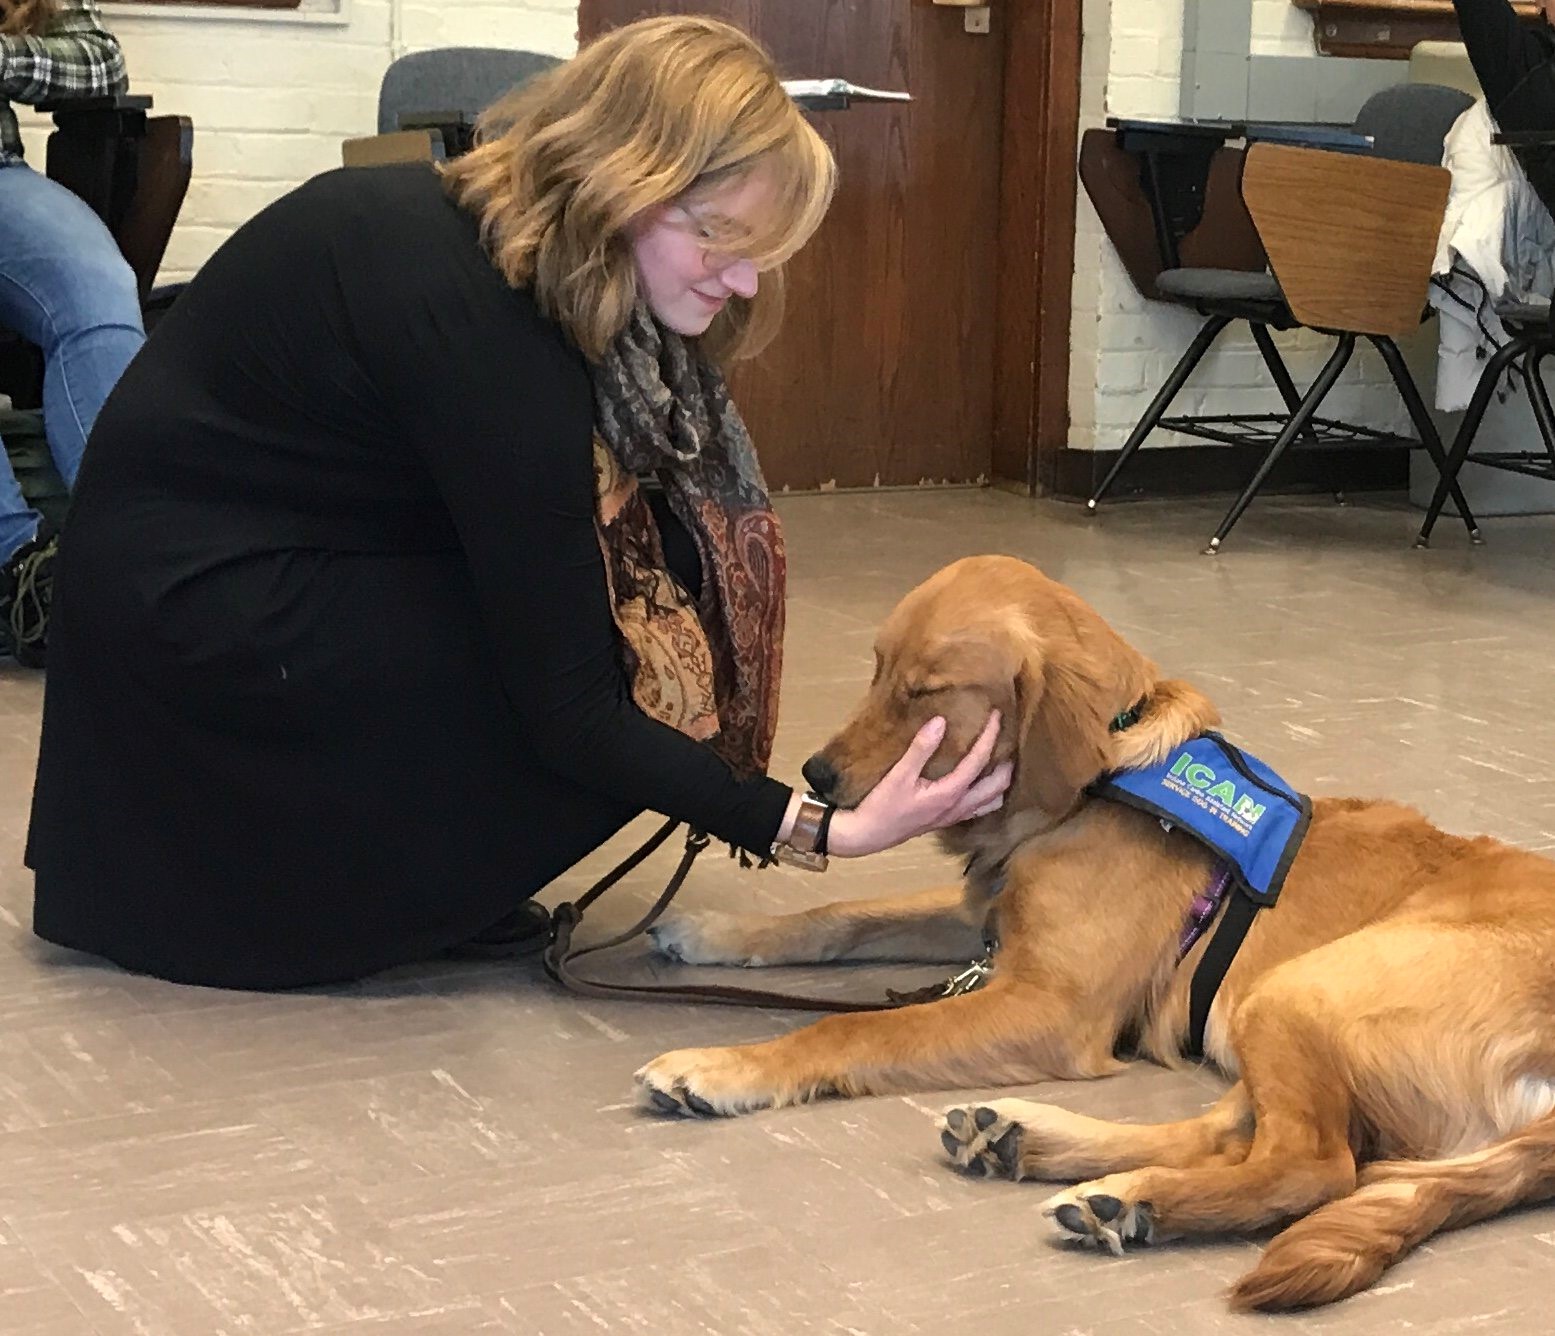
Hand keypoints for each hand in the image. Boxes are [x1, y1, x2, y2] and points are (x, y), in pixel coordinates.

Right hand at [824, 711, 1011, 857]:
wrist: (867, 835)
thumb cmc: (881, 806)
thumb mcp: (898, 775)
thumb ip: (920, 749)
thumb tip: (940, 721)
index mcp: (950, 793)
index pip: (979, 761)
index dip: (990, 737)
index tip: (997, 716)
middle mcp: (958, 807)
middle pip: (997, 786)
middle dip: (1006, 763)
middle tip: (1006, 741)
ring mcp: (953, 816)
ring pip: (991, 801)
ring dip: (1000, 783)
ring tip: (998, 762)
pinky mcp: (944, 820)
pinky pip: (977, 808)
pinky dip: (987, 794)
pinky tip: (977, 783)